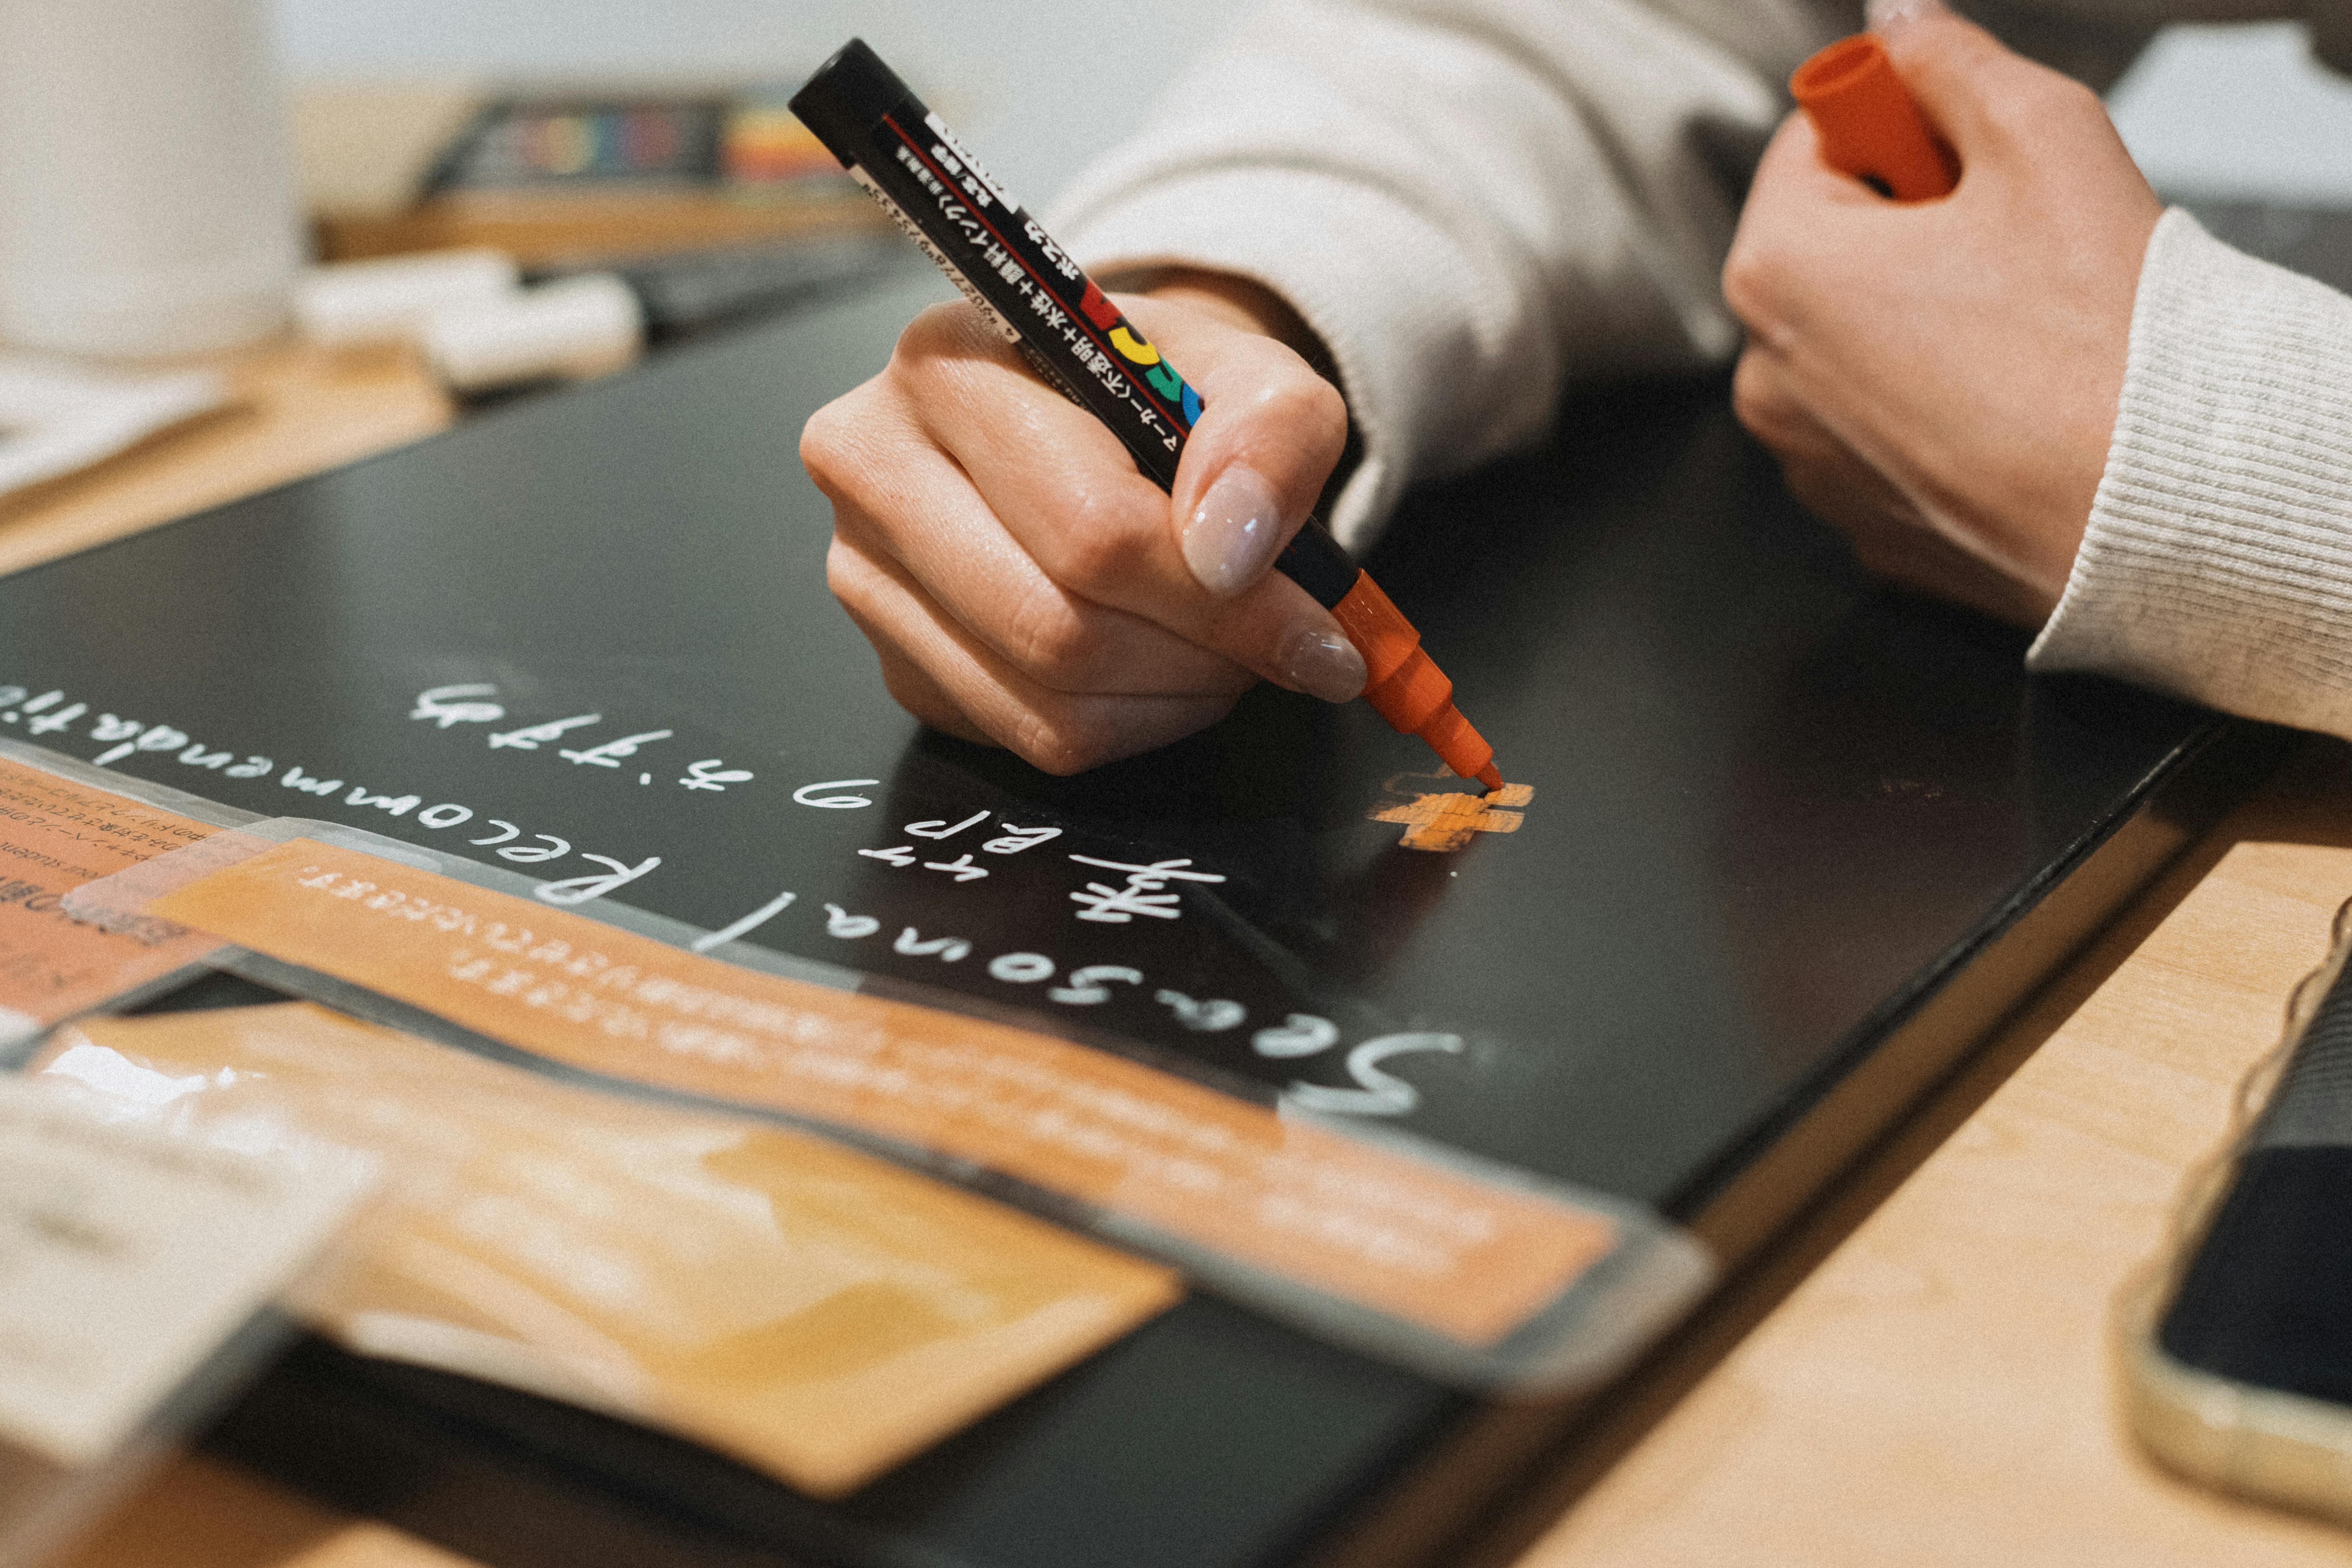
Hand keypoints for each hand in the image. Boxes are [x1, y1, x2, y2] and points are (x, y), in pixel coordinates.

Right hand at [801, 271, 1355, 773]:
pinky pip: (1030, 741)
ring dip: (1173, 698)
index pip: (1088, 527)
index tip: (1317, 630)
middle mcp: (873, 467)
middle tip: (1279, 646)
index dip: (1220, 598)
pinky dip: (1129, 725)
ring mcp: (868, 577)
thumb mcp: (1253, 375)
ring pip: (1046, 705)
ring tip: (1226, 649)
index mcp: (946, 367)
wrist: (1095, 413)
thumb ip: (1269, 435)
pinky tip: (1162, 669)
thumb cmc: (1161, 393)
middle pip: (1057, 628)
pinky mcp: (897, 663)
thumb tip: (1228, 556)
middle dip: (1200, 655)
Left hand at [1722, 5, 2161, 625]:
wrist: (2161, 504)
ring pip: (1860, 342)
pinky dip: (1938, 401)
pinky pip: (1888, 427)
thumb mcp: (2039, 137)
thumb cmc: (2102, 337)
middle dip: (1912, 226)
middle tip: (2011, 241)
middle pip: (1830, 248)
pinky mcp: (1862, 517)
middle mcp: (1767, 378)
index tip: (1965, 149)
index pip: (1809, 144)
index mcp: (1777, 272)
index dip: (1897, 126)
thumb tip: (1902, 21)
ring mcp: (1810, 461)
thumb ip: (1951, 62)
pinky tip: (2013, 401)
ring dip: (1928, 315)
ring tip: (2022, 328)